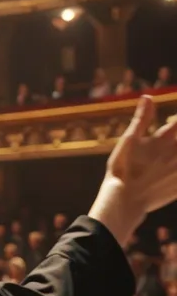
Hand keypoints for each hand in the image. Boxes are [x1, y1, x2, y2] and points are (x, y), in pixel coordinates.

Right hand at [90, 96, 176, 242]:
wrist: (125, 198)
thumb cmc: (123, 167)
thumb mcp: (129, 140)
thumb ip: (142, 118)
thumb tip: (148, 96)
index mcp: (165, 139)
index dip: (176, 122)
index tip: (173, 124)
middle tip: (166, 144)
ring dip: (176, 153)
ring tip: (168, 156)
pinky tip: (171, 169)